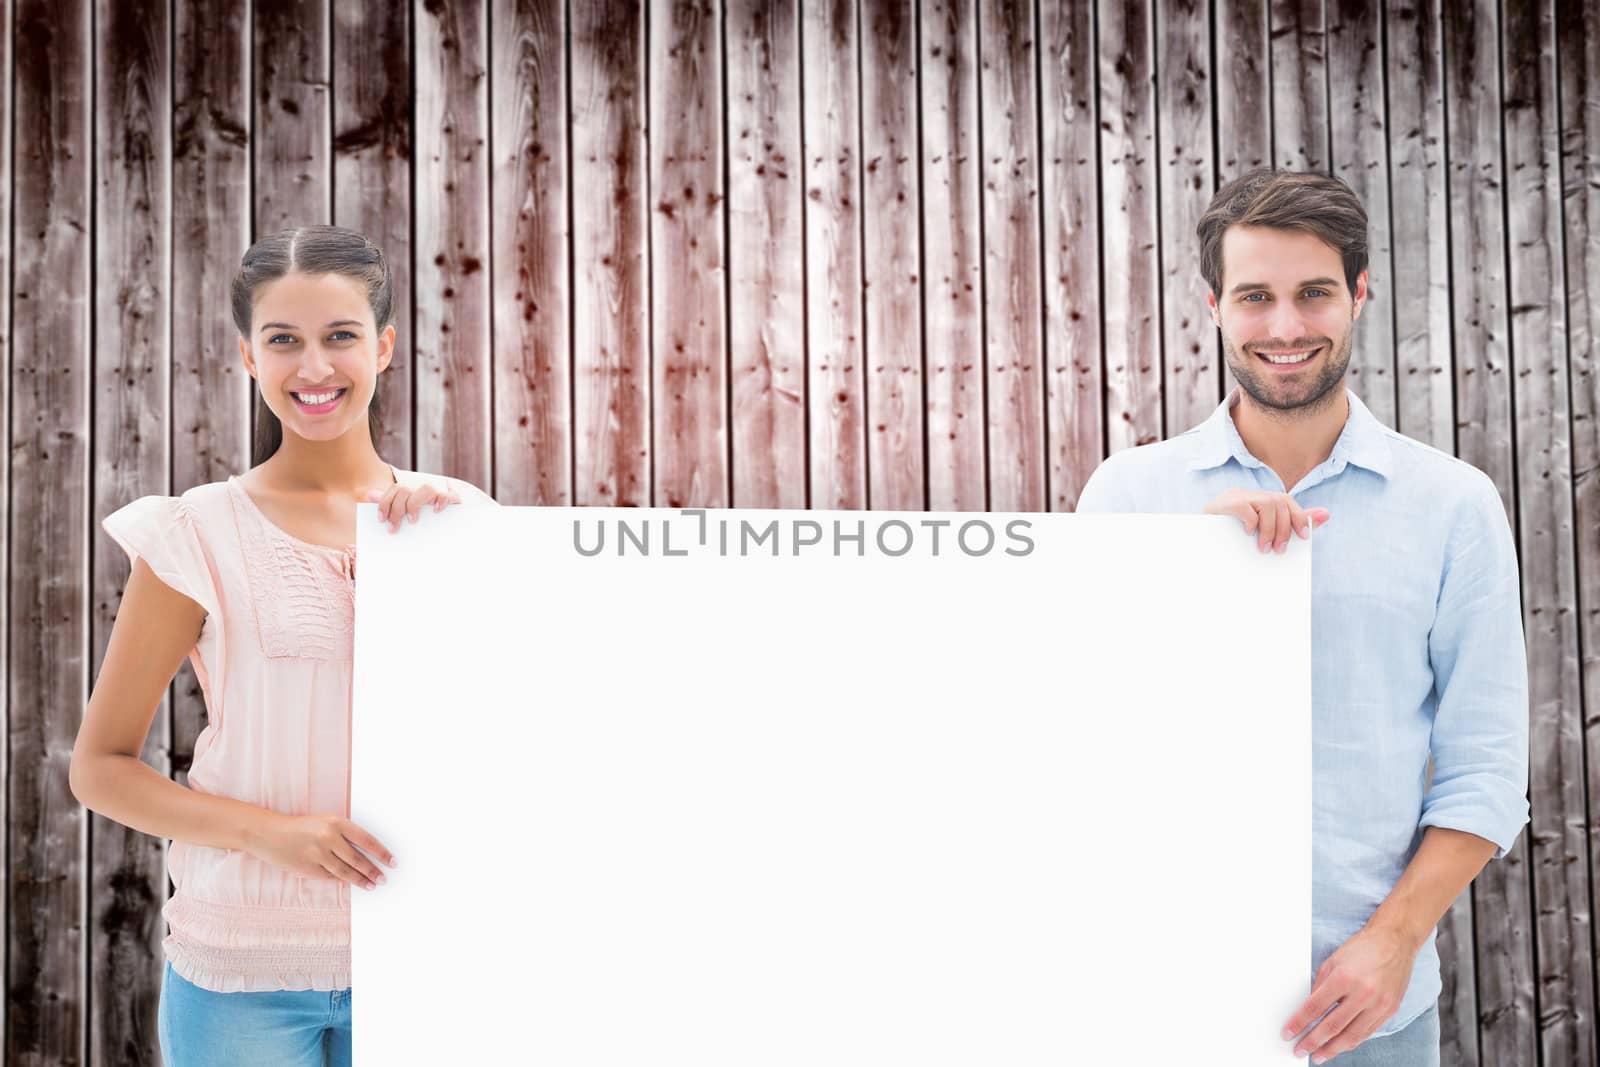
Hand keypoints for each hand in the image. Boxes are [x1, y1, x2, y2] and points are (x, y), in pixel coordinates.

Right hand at [246, 812, 396, 890]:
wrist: (269, 833)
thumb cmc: (301, 827)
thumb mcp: (325, 822)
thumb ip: (345, 835)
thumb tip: (368, 853)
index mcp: (336, 822)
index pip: (367, 840)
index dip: (382, 853)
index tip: (393, 862)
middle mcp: (328, 838)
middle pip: (358, 859)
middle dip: (373, 871)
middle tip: (383, 879)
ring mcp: (317, 855)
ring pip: (345, 871)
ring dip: (361, 880)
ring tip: (372, 885)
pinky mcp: (308, 869)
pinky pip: (330, 877)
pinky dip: (342, 881)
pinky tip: (352, 884)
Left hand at [365, 481, 462, 532]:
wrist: (448, 527)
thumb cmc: (422, 521)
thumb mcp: (403, 512)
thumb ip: (388, 503)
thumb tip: (368, 494)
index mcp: (411, 490)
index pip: (394, 490)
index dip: (385, 504)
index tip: (381, 520)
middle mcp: (423, 488)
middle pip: (405, 490)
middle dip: (397, 510)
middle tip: (394, 529)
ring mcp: (438, 492)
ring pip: (425, 489)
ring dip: (415, 505)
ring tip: (413, 521)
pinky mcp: (452, 499)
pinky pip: (447, 495)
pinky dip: (441, 501)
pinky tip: (436, 512)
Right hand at [1203, 488, 1328, 553]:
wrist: (1200, 553)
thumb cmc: (1233, 547)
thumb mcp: (1265, 536)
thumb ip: (1293, 524)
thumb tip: (1326, 514)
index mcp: (1256, 501)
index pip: (1284, 500)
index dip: (1298, 517)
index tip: (1304, 538)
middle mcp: (1245, 494)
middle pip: (1278, 500)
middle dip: (1284, 527)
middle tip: (1279, 550)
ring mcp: (1232, 497)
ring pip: (1266, 503)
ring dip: (1270, 529)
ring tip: (1264, 547)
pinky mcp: (1220, 504)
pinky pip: (1245, 507)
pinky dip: (1252, 522)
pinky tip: (1248, 534)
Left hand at [1281, 924, 1418, 1061]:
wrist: (1394, 942)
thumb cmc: (1361, 949)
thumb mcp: (1332, 961)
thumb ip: (1320, 985)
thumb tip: (1308, 1009)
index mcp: (1344, 978)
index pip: (1315, 1007)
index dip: (1299, 1023)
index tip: (1288, 1033)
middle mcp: (1363, 993)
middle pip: (1332, 1026)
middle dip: (1313, 1041)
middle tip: (1300, 1051)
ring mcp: (1379, 1004)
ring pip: (1351, 1036)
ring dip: (1332, 1049)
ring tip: (1318, 1056)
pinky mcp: (1389, 1011)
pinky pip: (1367, 1033)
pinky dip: (1351, 1042)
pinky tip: (1339, 1046)